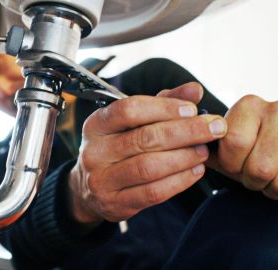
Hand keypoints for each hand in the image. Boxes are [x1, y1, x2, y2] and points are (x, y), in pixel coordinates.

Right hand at [68, 83, 226, 224]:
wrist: (89, 189)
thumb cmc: (116, 147)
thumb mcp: (131, 122)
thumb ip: (162, 103)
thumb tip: (194, 89)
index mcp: (96, 125)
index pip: (129, 110)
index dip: (164, 108)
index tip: (193, 109)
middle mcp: (94, 152)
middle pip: (144, 139)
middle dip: (185, 132)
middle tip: (214, 128)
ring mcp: (101, 180)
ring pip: (149, 167)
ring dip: (184, 157)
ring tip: (204, 151)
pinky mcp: (114, 203)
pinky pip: (153, 192)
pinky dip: (179, 181)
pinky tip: (195, 171)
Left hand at [205, 95, 277, 198]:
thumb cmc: (258, 146)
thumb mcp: (236, 141)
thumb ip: (215, 148)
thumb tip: (197, 152)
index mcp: (249, 106)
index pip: (233, 143)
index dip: (231, 163)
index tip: (235, 163)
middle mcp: (276, 110)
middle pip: (258, 166)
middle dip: (250, 179)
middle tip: (253, 175)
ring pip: (275, 177)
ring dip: (269, 187)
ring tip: (270, 176)